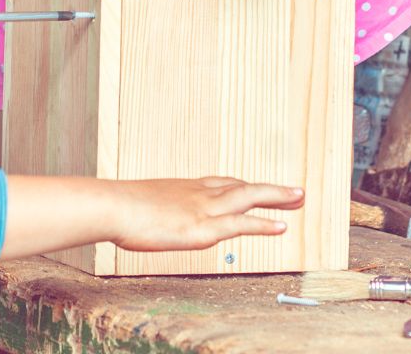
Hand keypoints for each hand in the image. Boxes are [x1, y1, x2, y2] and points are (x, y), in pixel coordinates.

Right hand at [111, 177, 304, 250]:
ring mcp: (202, 209)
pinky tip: (282, 226)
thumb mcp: (138, 203)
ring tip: (299, 199)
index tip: (260, 186)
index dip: (245, 185)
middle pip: (243, 186)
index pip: (222, 183)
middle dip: (271, 189)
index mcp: (184, 188)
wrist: (111, 206)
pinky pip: (241, 224)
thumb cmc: (117, 207)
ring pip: (248, 198)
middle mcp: (198, 193)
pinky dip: (263, 223)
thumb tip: (141, 216)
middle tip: (296, 191)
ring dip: (277, 197)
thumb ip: (149, 209)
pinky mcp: (202, 228)